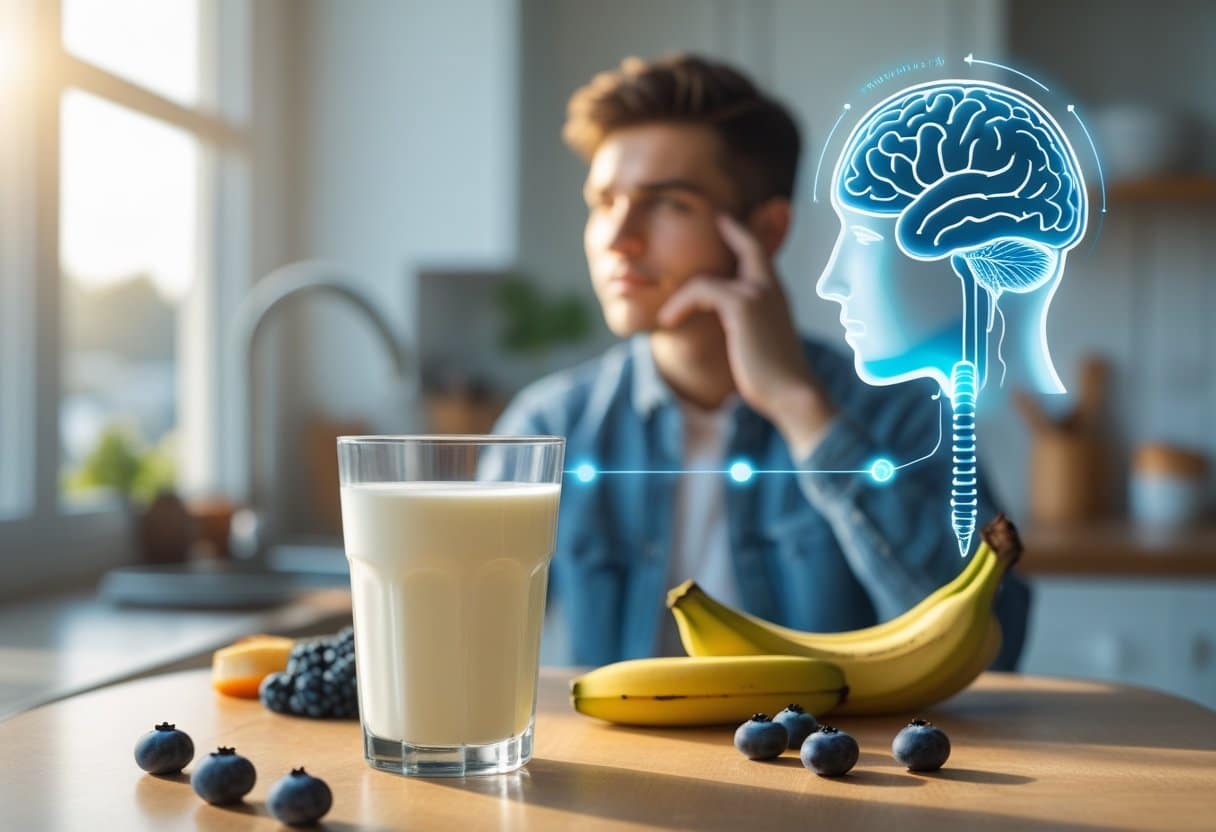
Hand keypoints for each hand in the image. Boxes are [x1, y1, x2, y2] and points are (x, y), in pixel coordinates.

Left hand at [658, 214, 836, 457]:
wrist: (793, 394)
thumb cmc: (776, 380)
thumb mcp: (763, 346)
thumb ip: (750, 330)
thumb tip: (736, 337)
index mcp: (777, 297)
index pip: (762, 258)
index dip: (747, 239)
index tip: (731, 225)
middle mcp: (771, 289)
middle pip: (751, 245)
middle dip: (734, 228)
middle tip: (718, 216)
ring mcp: (758, 293)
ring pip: (709, 278)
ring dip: (682, 297)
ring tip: (667, 316)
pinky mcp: (742, 306)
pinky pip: (701, 291)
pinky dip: (680, 305)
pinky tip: (668, 322)